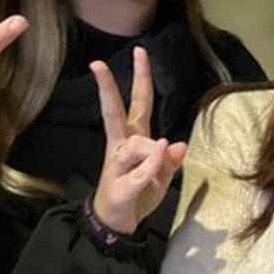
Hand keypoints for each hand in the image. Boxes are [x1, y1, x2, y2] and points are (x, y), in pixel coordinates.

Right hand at [90, 46, 186, 233]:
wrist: (118, 222)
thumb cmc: (139, 193)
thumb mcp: (162, 175)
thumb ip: (169, 159)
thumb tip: (176, 145)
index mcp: (134, 137)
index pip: (138, 101)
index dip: (140, 77)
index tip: (138, 51)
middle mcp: (122, 144)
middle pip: (117, 110)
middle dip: (109, 86)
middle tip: (97, 63)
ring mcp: (117, 162)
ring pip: (137, 144)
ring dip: (152, 158)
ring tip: (150, 179)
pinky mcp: (121, 183)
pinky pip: (143, 170)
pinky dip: (152, 167)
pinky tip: (153, 168)